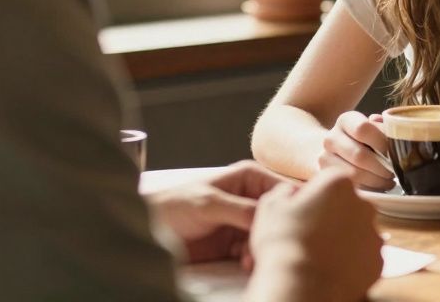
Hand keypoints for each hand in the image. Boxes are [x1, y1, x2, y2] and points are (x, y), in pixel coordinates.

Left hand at [145, 160, 294, 266]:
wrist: (150, 230)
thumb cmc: (175, 206)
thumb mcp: (210, 204)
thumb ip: (241, 210)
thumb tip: (271, 217)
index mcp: (249, 177)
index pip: (282, 188)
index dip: (290, 205)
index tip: (288, 224)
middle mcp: (250, 197)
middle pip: (278, 215)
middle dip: (274, 231)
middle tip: (265, 247)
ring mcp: (244, 220)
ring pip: (268, 235)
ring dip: (262, 248)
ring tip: (250, 259)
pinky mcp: (236, 241)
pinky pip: (255, 250)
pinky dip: (252, 258)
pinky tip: (244, 263)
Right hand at [248, 170, 383, 300]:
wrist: (301, 286)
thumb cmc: (285, 245)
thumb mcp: (270, 206)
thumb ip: (284, 191)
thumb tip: (290, 192)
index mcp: (338, 184)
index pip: (329, 180)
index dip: (313, 195)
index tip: (303, 210)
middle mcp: (363, 205)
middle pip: (347, 205)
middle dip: (332, 216)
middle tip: (310, 234)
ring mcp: (373, 233)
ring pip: (358, 231)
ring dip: (344, 239)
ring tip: (319, 254)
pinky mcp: (377, 260)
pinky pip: (364, 256)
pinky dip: (352, 261)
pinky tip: (332, 267)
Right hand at [318, 111, 394, 190]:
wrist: (338, 152)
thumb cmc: (366, 140)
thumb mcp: (375, 128)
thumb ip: (385, 128)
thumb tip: (391, 129)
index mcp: (345, 121)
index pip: (363, 129)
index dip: (381, 142)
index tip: (394, 152)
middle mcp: (331, 138)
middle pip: (359, 155)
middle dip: (382, 167)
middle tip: (394, 171)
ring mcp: (325, 159)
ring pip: (354, 174)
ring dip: (377, 180)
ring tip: (389, 180)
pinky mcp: (327, 178)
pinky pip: (350, 186)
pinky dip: (368, 189)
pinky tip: (378, 186)